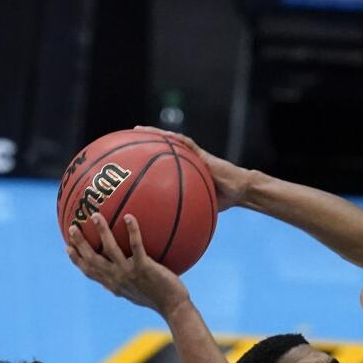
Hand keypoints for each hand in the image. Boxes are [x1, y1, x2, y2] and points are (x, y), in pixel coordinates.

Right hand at [65, 213, 190, 317]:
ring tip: (95, 216)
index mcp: (113, 284)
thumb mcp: (134, 294)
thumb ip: (123, 284)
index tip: (67, 247)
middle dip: (80, 243)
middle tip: (72, 227)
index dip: (76, 260)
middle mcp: (117, 278)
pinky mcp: (144, 268)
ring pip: (110, 249)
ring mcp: (129, 273)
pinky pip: (136, 246)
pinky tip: (129, 217)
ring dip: (102, 231)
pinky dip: (132, 231)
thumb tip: (115, 280)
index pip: (89, 271)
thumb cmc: (156, 299)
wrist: (172, 306)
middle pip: (92, 259)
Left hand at [133, 125, 251, 209]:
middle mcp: (185, 162)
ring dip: (153, 134)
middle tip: (122, 141)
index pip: (160, 165)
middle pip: (160, 150)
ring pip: (169, 141)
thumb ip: (185, 213)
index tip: (125, 163)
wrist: (240, 190)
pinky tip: (161, 134)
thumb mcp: (200, 208)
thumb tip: (171, 232)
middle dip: (141, 144)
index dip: (143, 163)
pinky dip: (172, 137)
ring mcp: (192, 155)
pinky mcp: (201, 153)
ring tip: (136, 130)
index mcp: (182, 173)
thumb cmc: (223, 199)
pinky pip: (185, 142)